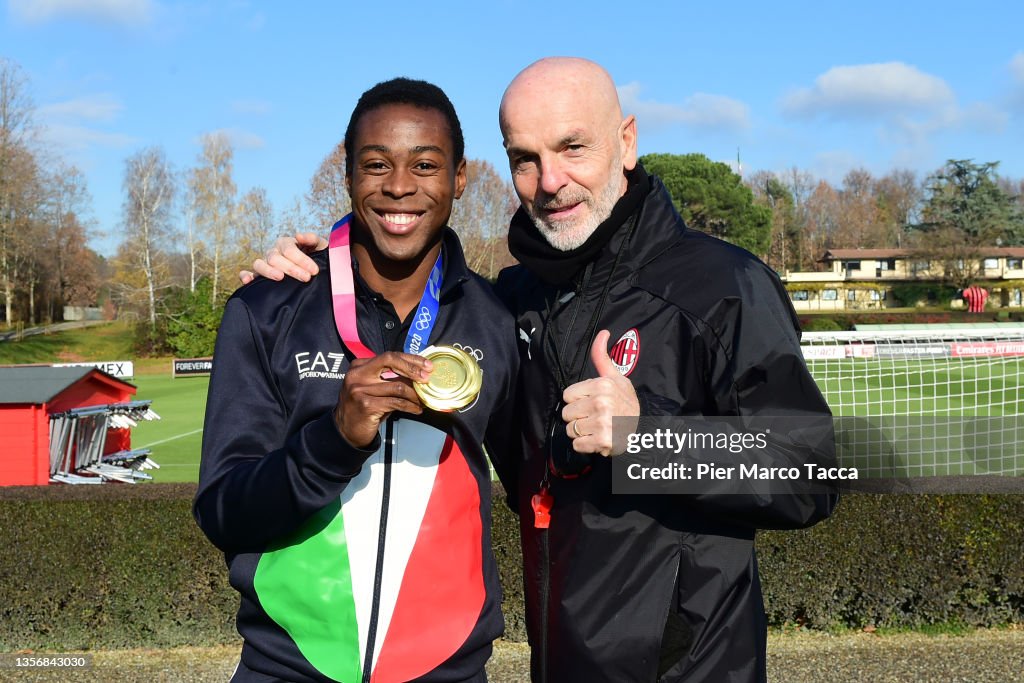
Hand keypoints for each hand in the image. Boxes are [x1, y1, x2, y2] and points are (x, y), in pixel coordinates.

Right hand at [238, 232, 327, 284]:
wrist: (311, 270)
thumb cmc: (316, 257)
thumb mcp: (319, 246)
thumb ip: (312, 239)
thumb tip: (298, 236)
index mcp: (285, 244)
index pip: (289, 250)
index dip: (302, 260)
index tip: (314, 271)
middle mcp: (273, 252)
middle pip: (275, 258)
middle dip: (291, 268)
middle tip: (306, 278)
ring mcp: (265, 264)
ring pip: (259, 264)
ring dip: (268, 271)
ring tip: (280, 277)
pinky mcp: (259, 275)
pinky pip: (248, 274)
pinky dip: (245, 276)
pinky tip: (248, 281)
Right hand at [334, 352, 433, 447]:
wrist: (346, 431)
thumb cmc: (365, 407)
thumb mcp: (373, 388)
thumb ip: (390, 378)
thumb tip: (419, 374)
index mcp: (359, 366)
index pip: (389, 356)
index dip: (410, 359)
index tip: (427, 365)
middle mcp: (357, 374)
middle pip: (390, 361)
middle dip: (412, 368)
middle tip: (427, 378)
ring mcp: (360, 390)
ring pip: (398, 386)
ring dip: (415, 394)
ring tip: (424, 399)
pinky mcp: (366, 406)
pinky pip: (396, 403)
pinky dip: (411, 406)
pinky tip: (417, 409)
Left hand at [561, 330, 639, 456]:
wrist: (643, 428)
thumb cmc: (626, 402)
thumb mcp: (617, 377)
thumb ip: (602, 358)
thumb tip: (603, 333)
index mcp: (602, 385)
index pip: (567, 395)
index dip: (577, 400)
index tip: (590, 402)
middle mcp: (601, 402)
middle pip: (566, 413)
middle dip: (577, 416)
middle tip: (594, 416)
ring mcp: (602, 422)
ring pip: (570, 429)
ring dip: (581, 431)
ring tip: (596, 427)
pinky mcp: (602, 441)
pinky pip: (577, 444)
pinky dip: (585, 445)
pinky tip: (597, 439)